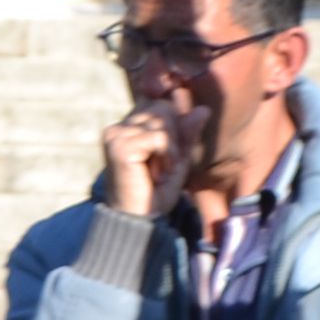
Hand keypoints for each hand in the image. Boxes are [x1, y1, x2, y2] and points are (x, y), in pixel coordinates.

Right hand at [101, 95, 209, 219]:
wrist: (139, 219)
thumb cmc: (155, 191)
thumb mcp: (178, 158)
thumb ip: (187, 133)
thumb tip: (203, 109)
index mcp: (128, 127)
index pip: (159, 101)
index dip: (174, 118)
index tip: (172, 149)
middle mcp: (118, 127)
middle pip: (162, 107)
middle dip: (175, 134)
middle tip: (168, 164)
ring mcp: (116, 135)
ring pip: (161, 119)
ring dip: (172, 147)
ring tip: (162, 171)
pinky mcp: (120, 146)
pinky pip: (158, 136)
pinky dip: (167, 154)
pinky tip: (158, 173)